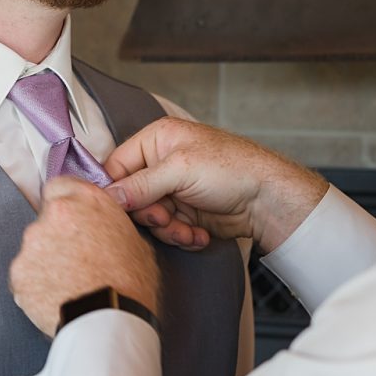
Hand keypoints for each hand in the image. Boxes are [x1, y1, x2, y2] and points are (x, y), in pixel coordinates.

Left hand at [10, 177, 159, 337]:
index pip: (60, 186)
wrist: (109, 322)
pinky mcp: (18, 273)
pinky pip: (25, 276)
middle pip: (46, 219)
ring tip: (68, 285)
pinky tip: (56, 298)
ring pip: (34, 249)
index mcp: (86, 200)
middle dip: (56, 237)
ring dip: (46, 262)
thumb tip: (102, 231)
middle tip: (76, 260)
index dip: (65, 204)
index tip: (70, 220)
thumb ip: (109, 226)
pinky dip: (36, 286)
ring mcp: (32, 244)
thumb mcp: (135, 242)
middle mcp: (55, 214)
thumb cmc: (130, 285)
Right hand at [103, 118, 327, 254]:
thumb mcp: (180, 171)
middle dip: (150, 214)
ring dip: (169, 230)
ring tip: (189, 230)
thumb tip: (108, 197)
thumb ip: (140, 184)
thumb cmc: (231, 170)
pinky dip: (182, 235)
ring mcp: (173, 190)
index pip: (117, 166)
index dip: (116, 190)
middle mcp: (161, 164)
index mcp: (157, 140)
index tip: (119, 209)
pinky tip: (199, 234)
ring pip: (150, 218)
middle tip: (165, 218)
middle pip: (131, 197)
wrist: (267, 199)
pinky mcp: (185, 212)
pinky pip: (168, 230)